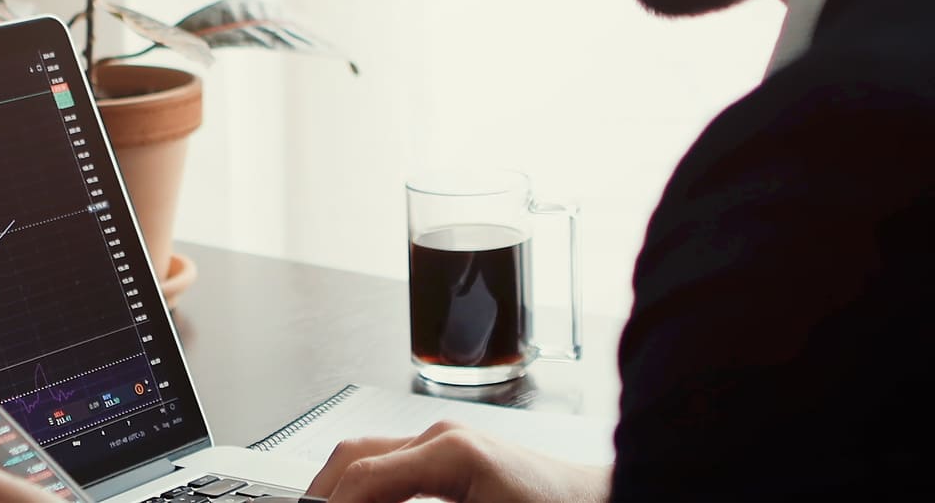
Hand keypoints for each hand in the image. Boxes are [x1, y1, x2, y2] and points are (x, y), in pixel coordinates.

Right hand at [305, 421, 608, 502]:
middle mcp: (443, 437)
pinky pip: (393, 462)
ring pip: (369, 455)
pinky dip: (369, 486)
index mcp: (450, 454)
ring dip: (344, 489)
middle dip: (325, 494)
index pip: (363, 478)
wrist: (610, 499)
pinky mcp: (454, 455)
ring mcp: (447, 440)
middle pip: (354, 456)